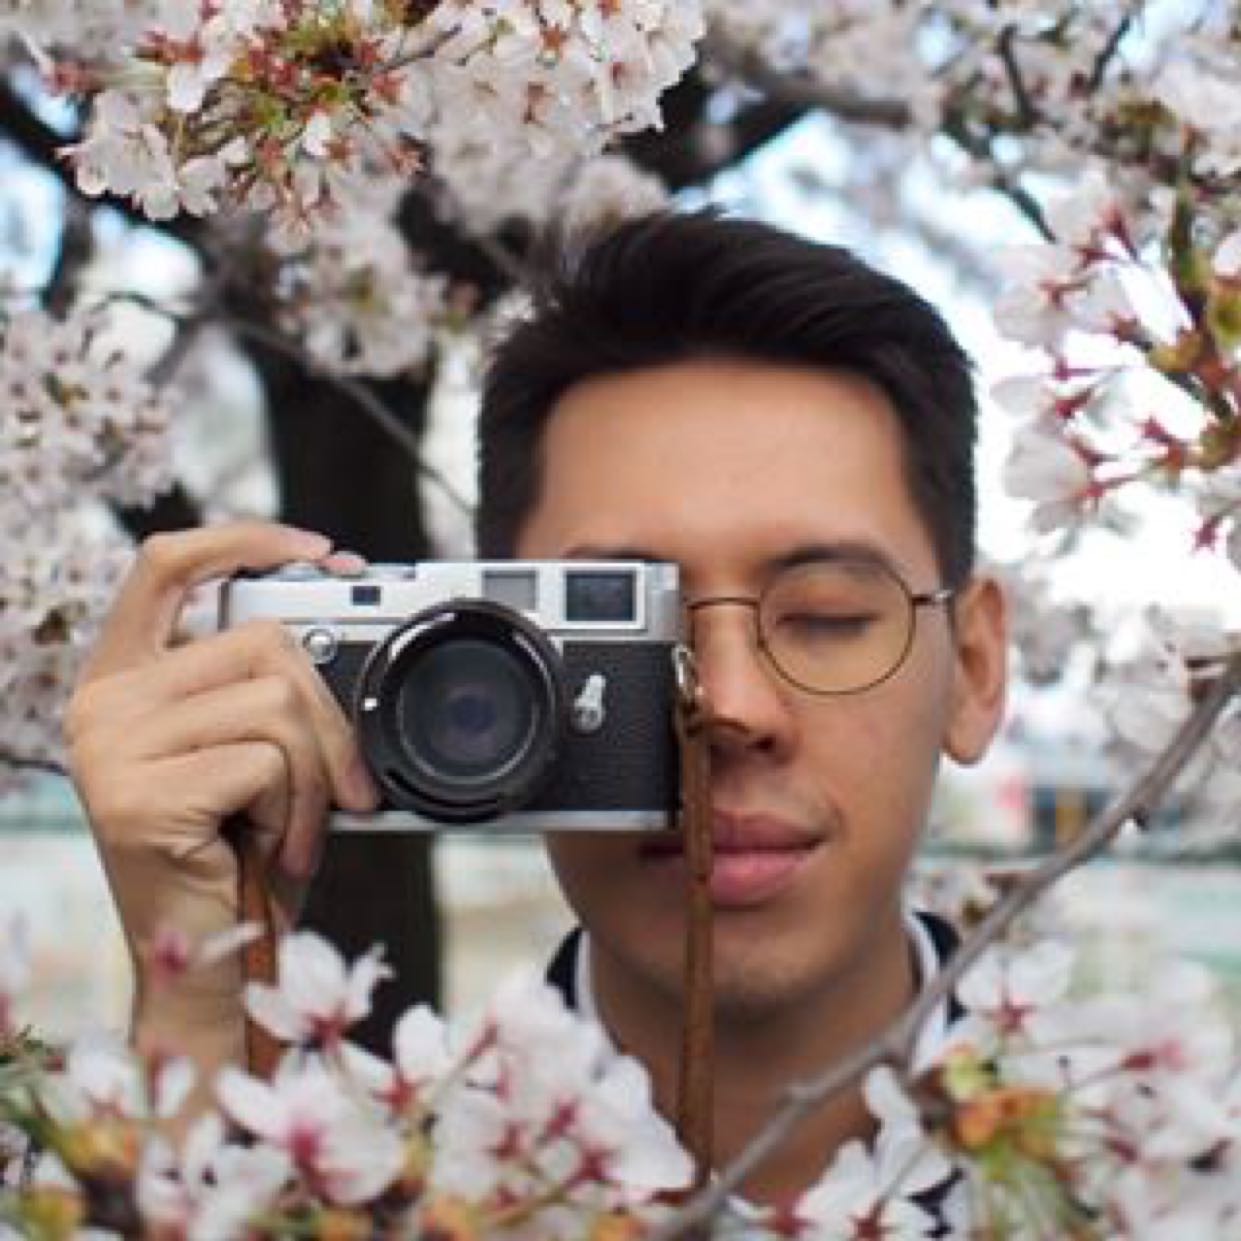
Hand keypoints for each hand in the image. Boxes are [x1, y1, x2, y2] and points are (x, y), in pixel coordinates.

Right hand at [65, 521, 379, 1071]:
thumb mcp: (254, 755)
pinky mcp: (138, 795)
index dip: (245, 540)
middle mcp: (102, 705)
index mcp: (125, 681)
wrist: (211, 963)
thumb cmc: (240, 857)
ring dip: (318, 776)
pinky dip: (299, 810)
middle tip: (346, 786)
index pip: (167, 566)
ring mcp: (111, 748)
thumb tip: (339, 630)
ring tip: (294, 829)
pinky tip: (268, 849)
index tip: (321, 550)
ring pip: (277, 703)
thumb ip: (269, 689)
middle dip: (331, 717)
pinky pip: (269, 762)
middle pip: (262, 643)